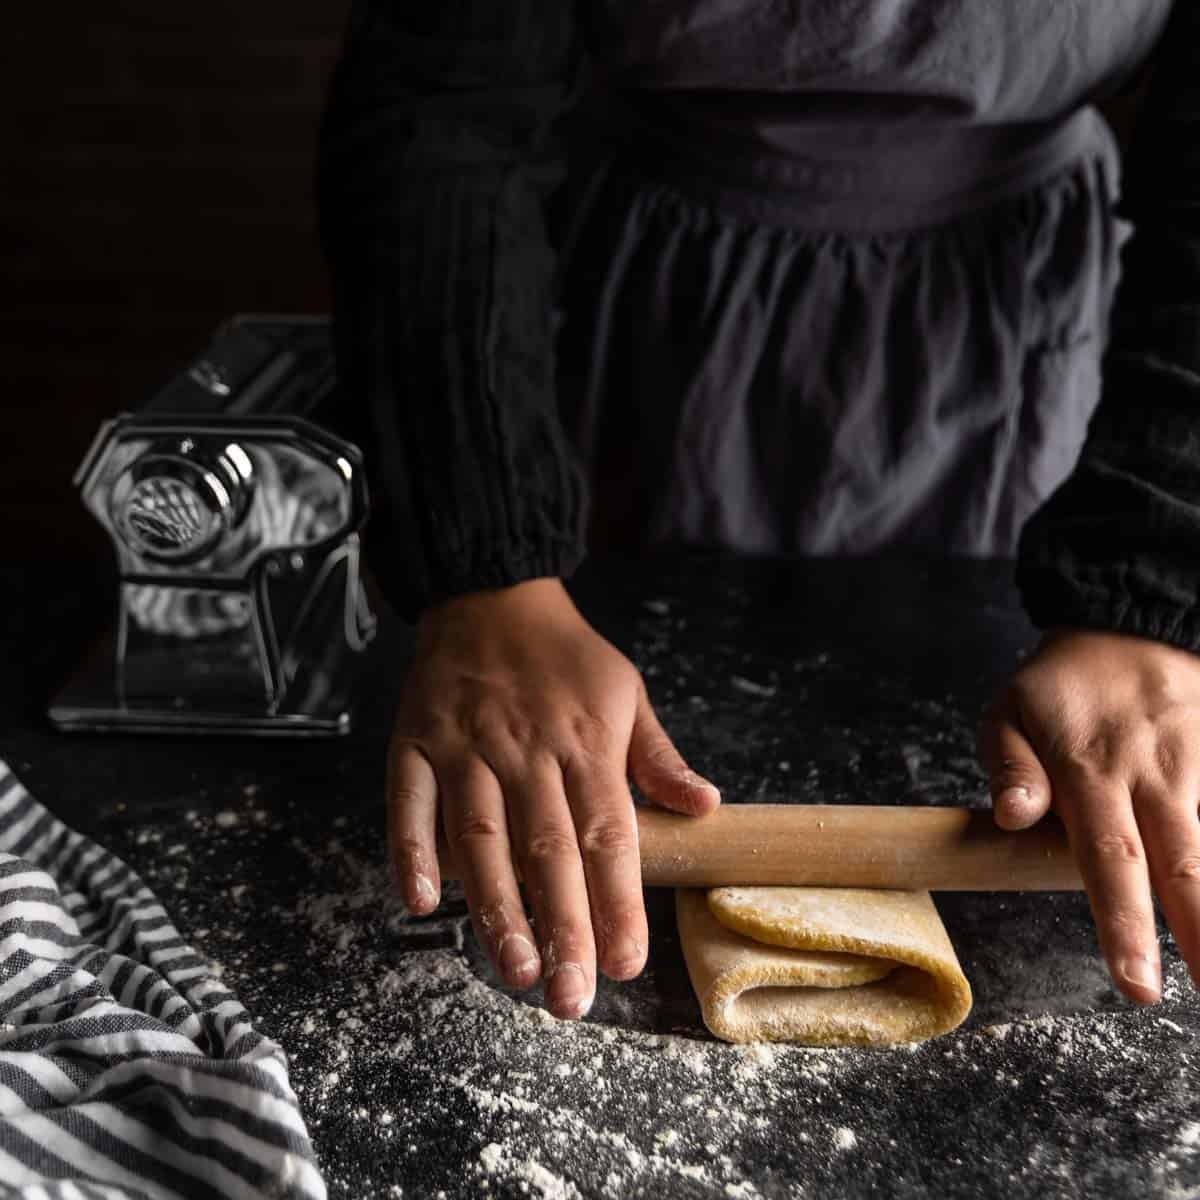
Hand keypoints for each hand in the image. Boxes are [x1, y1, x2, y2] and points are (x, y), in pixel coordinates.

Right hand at [386, 578, 720, 1018]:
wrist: (491, 592)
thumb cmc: (567, 655)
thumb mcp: (627, 691)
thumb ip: (659, 758)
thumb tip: (707, 807)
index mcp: (586, 742)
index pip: (608, 835)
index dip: (618, 902)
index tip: (625, 964)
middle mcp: (527, 750)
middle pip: (546, 850)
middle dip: (561, 927)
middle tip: (569, 998)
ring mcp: (466, 746)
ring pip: (479, 836)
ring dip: (494, 907)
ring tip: (515, 970)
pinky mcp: (416, 742)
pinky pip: (409, 802)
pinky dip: (412, 851)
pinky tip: (422, 902)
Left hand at [977, 626, 1199, 1003]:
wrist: (1131, 630)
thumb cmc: (1058, 685)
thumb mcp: (1009, 710)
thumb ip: (1011, 767)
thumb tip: (1012, 818)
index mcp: (1091, 770)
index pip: (1107, 857)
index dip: (1124, 923)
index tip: (1136, 983)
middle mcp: (1153, 776)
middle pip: (1183, 867)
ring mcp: (1196, 770)